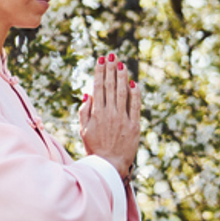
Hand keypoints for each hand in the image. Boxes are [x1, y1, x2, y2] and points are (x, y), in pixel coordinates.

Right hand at [79, 53, 141, 177]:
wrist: (109, 165)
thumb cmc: (95, 147)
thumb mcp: (84, 130)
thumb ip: (85, 111)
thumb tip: (88, 93)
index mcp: (96, 114)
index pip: (98, 87)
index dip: (99, 72)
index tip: (101, 59)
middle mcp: (109, 114)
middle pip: (110, 86)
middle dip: (110, 69)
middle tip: (111, 55)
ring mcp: (122, 119)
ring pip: (122, 93)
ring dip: (121, 76)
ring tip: (121, 63)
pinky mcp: (134, 125)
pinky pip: (135, 106)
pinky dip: (135, 94)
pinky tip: (134, 82)